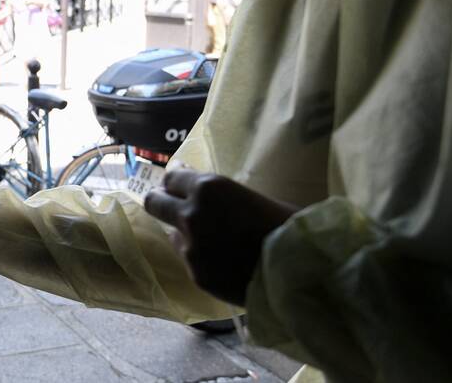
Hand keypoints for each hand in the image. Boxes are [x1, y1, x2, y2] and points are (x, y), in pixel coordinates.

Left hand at [144, 171, 297, 305]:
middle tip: (171, 205)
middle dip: (161, 201)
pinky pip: (188, 258)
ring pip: (171, 232)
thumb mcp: (251, 196)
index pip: (171, 178)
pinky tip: (220, 260)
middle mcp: (191, 214)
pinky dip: (198, 256)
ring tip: (209, 239)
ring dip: (183, 232)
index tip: (178, 184)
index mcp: (209, 188)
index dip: (175, 182)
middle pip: (154, 202)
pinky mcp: (195, 273)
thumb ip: (220, 194)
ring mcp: (190, 246)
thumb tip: (201, 189)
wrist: (297, 271)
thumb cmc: (285, 226)